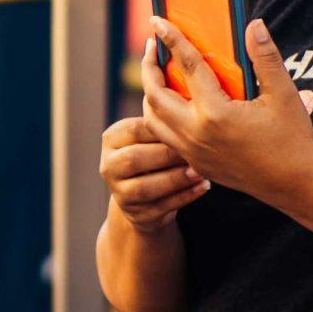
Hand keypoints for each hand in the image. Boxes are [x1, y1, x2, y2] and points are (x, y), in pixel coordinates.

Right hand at [101, 106, 207, 232]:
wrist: (144, 199)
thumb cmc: (157, 156)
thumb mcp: (152, 138)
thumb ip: (163, 122)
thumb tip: (194, 96)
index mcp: (112, 139)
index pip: (135, 130)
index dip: (162, 128)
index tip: (190, 126)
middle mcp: (109, 165)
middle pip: (134, 159)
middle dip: (167, 156)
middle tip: (197, 150)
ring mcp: (119, 192)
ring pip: (145, 187)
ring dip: (175, 179)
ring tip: (201, 172)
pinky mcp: (136, 214)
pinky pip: (161, 207)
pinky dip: (184, 197)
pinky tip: (203, 187)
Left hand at [144, 17, 312, 204]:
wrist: (298, 185)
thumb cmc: (294, 138)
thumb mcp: (285, 95)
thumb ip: (266, 57)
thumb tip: (254, 24)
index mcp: (216, 113)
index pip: (187, 67)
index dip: (172, 40)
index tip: (158, 21)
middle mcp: (196, 134)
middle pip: (154, 95)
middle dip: (149, 68)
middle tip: (154, 48)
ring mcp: (193, 152)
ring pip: (152, 119)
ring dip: (150, 94)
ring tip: (159, 75)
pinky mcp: (195, 164)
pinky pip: (165, 138)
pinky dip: (161, 117)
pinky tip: (173, 105)